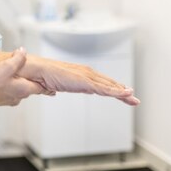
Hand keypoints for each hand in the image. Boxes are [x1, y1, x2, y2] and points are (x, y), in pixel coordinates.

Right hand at [0, 48, 49, 106]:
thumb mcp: (6, 66)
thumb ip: (18, 58)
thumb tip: (23, 52)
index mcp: (24, 89)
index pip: (41, 88)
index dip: (46, 85)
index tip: (53, 88)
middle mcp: (17, 96)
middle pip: (24, 81)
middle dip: (17, 66)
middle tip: (13, 56)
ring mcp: (6, 97)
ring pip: (9, 79)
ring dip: (3, 67)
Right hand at [21, 55, 139, 105]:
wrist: (36, 70)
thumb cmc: (41, 76)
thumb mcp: (51, 85)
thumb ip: (54, 88)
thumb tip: (52, 92)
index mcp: (78, 74)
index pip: (99, 82)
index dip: (111, 88)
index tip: (120, 94)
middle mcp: (86, 73)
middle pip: (108, 83)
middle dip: (122, 91)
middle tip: (134, 98)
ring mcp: (87, 76)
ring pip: (109, 86)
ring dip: (123, 93)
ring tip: (134, 99)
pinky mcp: (86, 82)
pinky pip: (105, 89)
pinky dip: (117, 92)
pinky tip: (126, 94)